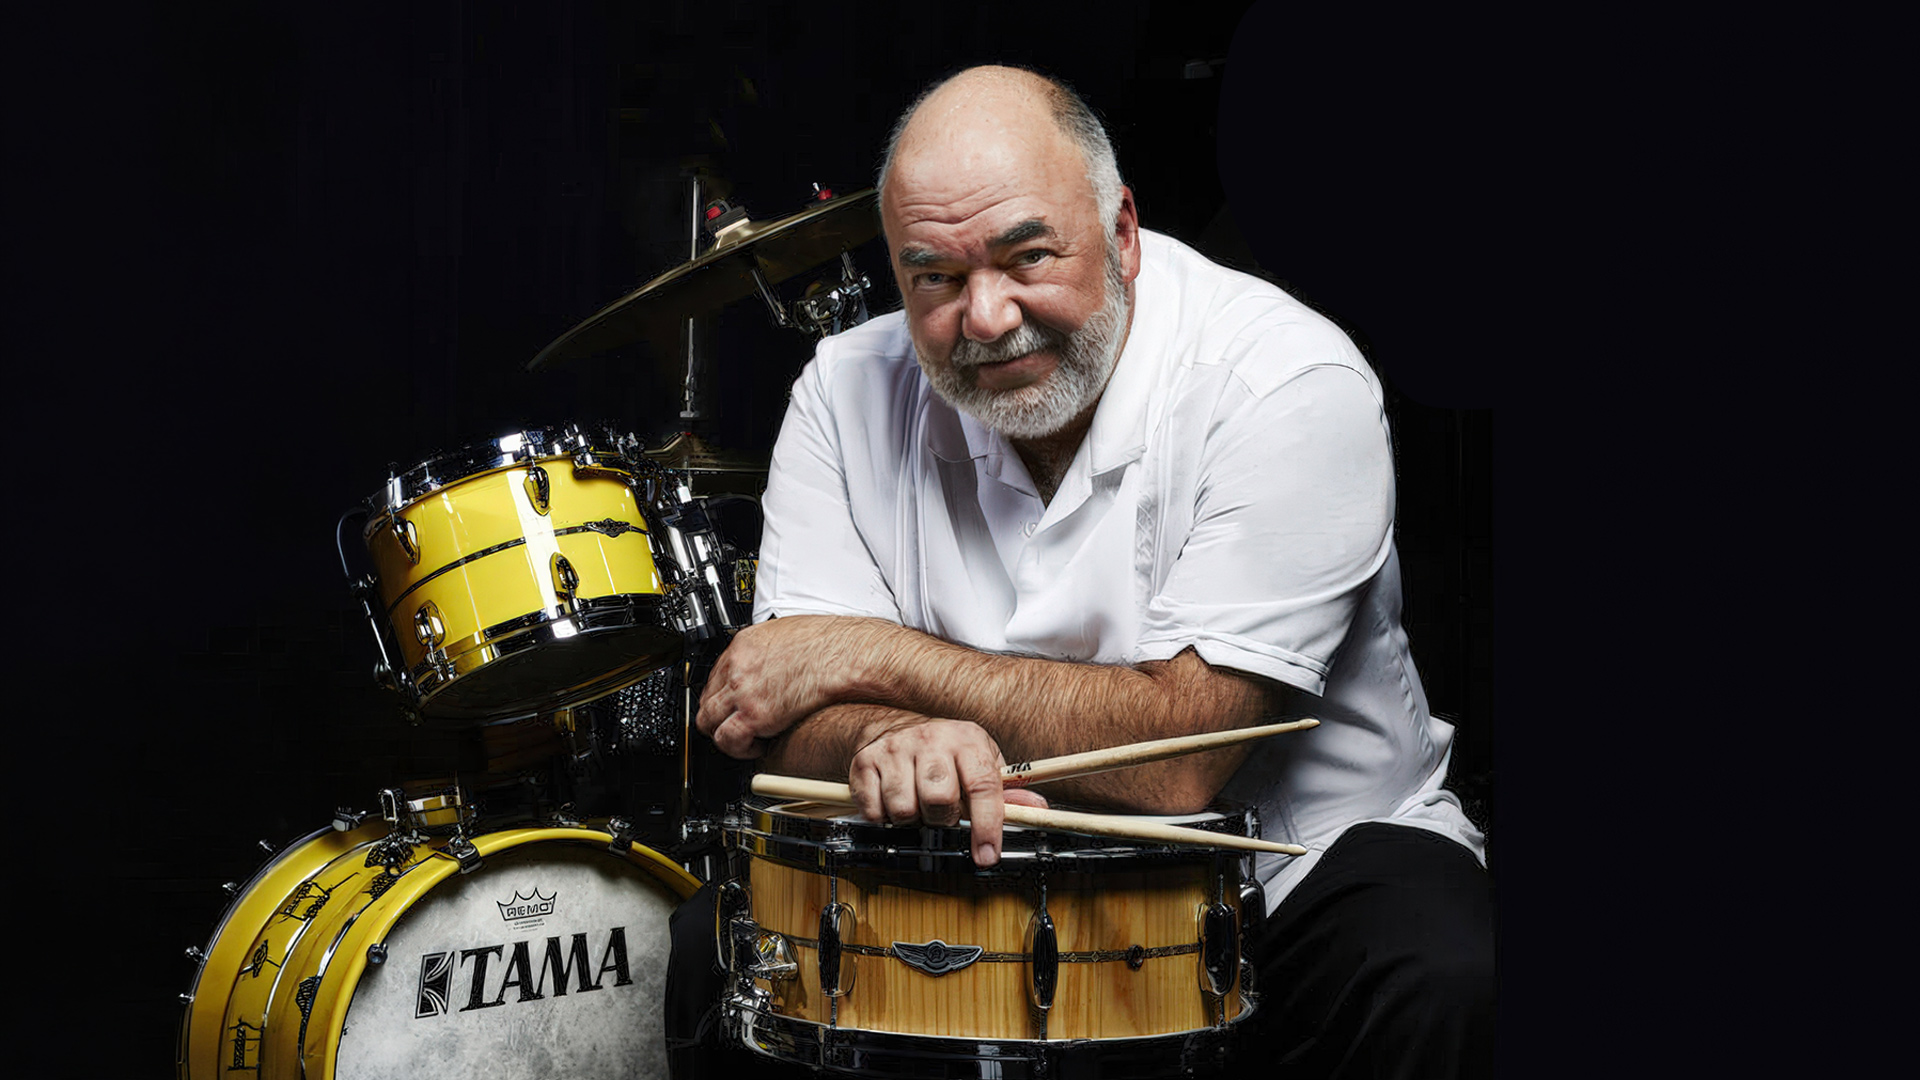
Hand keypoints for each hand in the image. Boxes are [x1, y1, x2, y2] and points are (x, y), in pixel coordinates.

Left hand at [697, 615, 895, 757]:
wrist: (848, 656)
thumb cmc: (833, 645)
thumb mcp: (790, 634)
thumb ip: (771, 651)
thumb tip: (774, 663)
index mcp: (745, 644)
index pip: (715, 674)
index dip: (724, 694)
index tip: (733, 704)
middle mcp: (738, 666)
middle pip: (707, 698)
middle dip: (720, 715)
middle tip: (736, 724)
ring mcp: (743, 690)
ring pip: (709, 721)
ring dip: (725, 733)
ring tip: (747, 739)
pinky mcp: (755, 715)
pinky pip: (727, 739)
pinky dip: (738, 748)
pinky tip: (757, 747)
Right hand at [848, 717, 1048, 867]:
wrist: (896, 725)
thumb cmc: (946, 753)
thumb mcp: (981, 763)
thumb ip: (1008, 792)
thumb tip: (1040, 809)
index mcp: (967, 740)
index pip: (983, 785)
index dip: (987, 826)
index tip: (987, 855)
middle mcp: (931, 739)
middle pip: (939, 799)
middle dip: (943, 820)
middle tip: (942, 816)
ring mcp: (895, 748)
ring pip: (904, 808)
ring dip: (912, 821)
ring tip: (917, 809)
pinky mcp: (865, 760)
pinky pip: (874, 810)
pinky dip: (884, 818)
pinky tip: (893, 804)